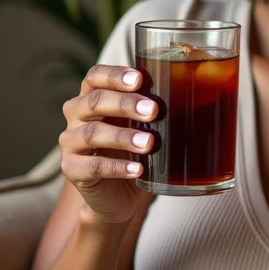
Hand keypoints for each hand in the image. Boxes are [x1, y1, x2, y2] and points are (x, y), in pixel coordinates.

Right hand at [59, 64, 157, 224]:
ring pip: (92, 133)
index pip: (95, 76)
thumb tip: (198, 90)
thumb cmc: (134, 148)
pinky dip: (117, 168)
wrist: (119, 194)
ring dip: (123, 136)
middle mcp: (76, 115)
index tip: (140, 79)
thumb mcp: (145, 125)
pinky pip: (92, 166)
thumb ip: (156, 107)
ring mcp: (70, 143)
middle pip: (94, 101)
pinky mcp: (72, 170)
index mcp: (92, 95)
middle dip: (125, 104)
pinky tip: (138, 169)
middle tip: (153, 110)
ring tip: (149, 143)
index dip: (115, 75)